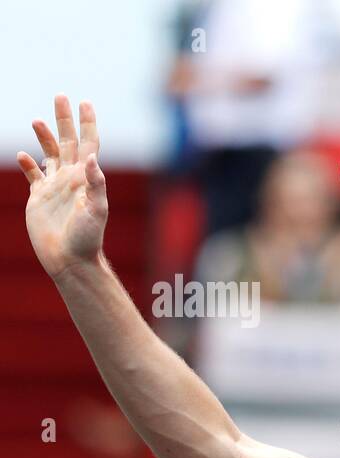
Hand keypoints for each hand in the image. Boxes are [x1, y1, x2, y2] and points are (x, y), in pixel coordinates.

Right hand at [17, 94, 106, 278]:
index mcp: (85, 178)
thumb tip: (90, 158)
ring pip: (50, 154)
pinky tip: (23, 155)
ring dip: (44, 136)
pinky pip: (33, 175)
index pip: (88, 144)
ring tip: (36, 120)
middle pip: (68, 142)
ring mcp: (55, 187)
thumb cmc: (87, 238)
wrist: (70, 259)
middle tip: (61, 96)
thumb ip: (95, 184)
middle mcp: (71, 179)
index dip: (87, 123)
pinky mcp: (40, 198)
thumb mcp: (96, 210)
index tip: (85, 103)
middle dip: (64, 119)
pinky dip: (28, 163)